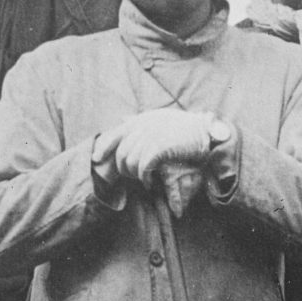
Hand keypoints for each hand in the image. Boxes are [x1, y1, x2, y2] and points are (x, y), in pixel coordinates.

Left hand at [108, 110, 228, 187]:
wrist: (204, 131)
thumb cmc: (184, 127)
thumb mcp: (159, 118)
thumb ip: (140, 120)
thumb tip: (122, 119)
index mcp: (141, 120)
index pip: (114, 134)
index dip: (103, 148)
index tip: (96, 159)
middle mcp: (143, 127)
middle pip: (121, 152)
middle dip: (124, 168)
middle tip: (133, 177)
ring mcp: (151, 136)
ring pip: (130, 162)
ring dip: (135, 175)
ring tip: (143, 180)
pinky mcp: (160, 148)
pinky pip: (143, 167)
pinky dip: (144, 177)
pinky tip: (149, 182)